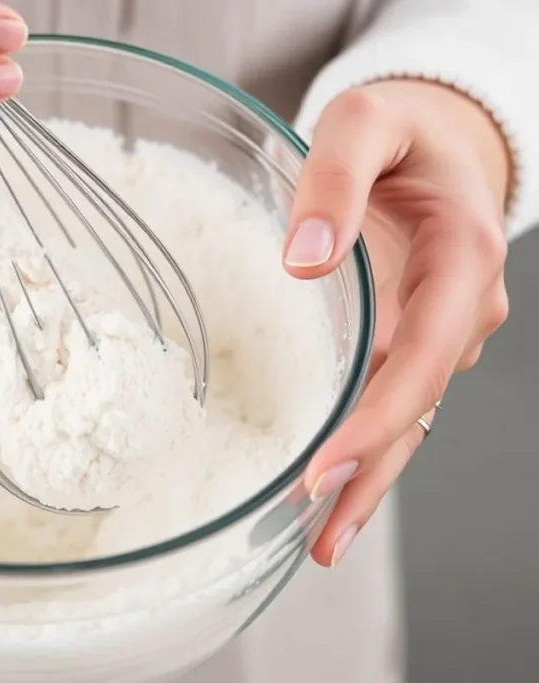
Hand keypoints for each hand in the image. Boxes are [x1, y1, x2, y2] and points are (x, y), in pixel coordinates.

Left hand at [283, 80, 511, 566]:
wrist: (437, 133)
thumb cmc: (400, 128)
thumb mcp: (363, 123)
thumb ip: (335, 179)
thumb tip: (305, 263)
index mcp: (461, 259)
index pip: (423, 357)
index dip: (378, 420)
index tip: (326, 467)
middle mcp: (459, 309)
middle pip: (418, 407)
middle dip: (371, 476)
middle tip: (321, 537)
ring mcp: (439, 330)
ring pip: (410, 416)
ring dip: (368, 478)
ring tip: (322, 540)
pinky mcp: (413, 336)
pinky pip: (394, 400)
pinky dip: (366, 447)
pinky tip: (332, 487)